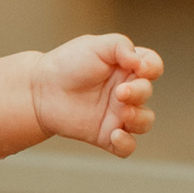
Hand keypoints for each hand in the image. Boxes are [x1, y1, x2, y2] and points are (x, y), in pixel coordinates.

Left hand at [29, 33, 161, 157]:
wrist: (40, 89)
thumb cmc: (67, 64)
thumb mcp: (95, 45)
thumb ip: (121, 46)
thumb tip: (140, 62)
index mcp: (126, 67)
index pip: (153, 67)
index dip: (152, 67)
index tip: (139, 68)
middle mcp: (125, 91)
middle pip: (147, 93)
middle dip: (139, 92)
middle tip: (119, 93)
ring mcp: (117, 115)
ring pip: (144, 122)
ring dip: (139, 119)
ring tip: (123, 113)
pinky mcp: (105, 135)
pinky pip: (126, 147)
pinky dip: (127, 144)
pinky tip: (116, 134)